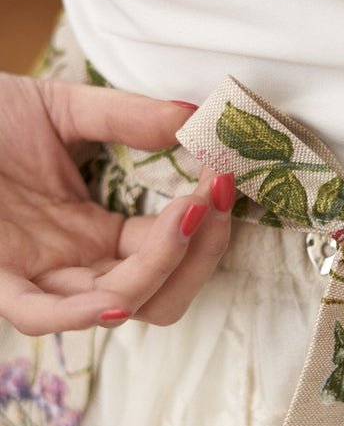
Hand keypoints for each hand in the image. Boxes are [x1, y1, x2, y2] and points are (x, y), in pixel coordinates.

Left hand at [0, 73, 233, 333]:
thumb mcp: (59, 109)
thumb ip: (126, 118)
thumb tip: (193, 118)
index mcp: (92, 234)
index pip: (169, 249)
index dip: (204, 225)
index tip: (226, 178)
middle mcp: (73, 265)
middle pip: (159, 294)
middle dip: (200, 253)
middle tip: (218, 198)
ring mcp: (35, 276)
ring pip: (116, 305)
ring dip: (163, 269)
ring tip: (188, 215)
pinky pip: (42, 315)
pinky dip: (83, 314)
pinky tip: (120, 294)